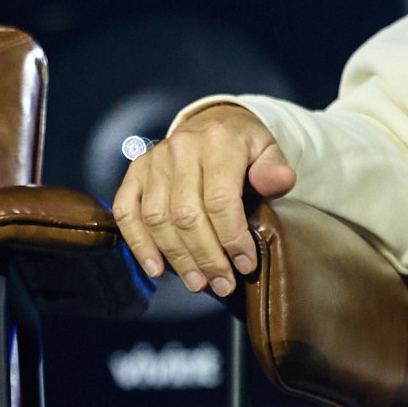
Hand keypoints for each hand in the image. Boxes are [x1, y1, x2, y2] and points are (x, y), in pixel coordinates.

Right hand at [111, 102, 297, 297]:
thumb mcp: (268, 151)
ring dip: (177, 258)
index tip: (245, 265)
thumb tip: (280, 181)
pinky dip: (139, 244)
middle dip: (206, 257)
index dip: (232, 238)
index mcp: (218, 142)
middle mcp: (181, 149)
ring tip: (197, 282)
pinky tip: (156, 268)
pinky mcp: (135, 173)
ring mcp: (153, 161)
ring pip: (158, 219)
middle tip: (222, 284)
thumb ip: (274, 169)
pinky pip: (127, 212)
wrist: (212, 122)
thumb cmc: (243, 147)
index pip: (220, 200)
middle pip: (187, 215)